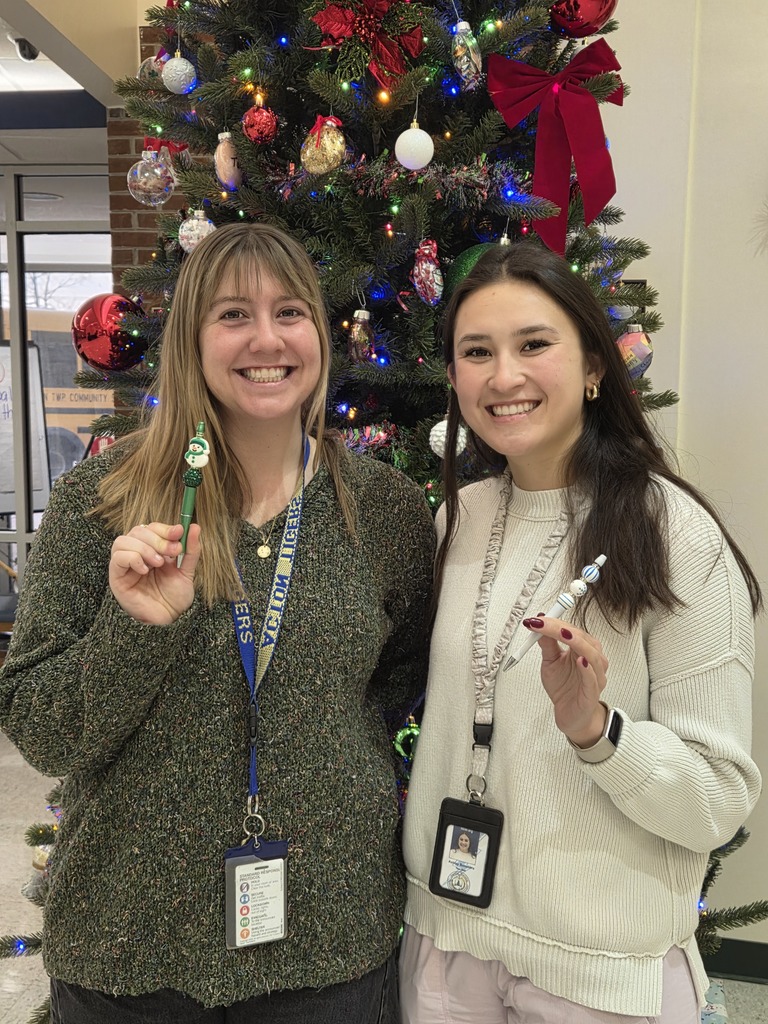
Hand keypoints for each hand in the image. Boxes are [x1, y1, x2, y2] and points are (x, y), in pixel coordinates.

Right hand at [109, 522, 200, 624]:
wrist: (168, 620)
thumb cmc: (175, 597)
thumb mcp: (186, 571)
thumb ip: (190, 550)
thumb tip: (195, 527)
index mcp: (152, 550)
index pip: (152, 528)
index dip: (165, 528)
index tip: (180, 531)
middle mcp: (137, 554)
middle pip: (138, 531)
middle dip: (158, 539)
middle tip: (173, 551)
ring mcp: (125, 565)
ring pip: (123, 540)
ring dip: (144, 548)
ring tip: (159, 563)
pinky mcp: (116, 577)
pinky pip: (117, 557)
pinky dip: (133, 558)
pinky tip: (145, 570)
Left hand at [522, 616, 608, 746]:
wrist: (570, 714)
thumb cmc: (565, 687)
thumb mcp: (551, 661)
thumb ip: (547, 644)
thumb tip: (539, 622)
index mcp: (583, 649)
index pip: (571, 630)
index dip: (554, 623)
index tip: (536, 619)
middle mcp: (593, 660)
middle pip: (582, 639)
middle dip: (561, 629)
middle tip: (542, 623)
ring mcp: (595, 676)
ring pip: (592, 655)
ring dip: (577, 643)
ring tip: (563, 634)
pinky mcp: (592, 693)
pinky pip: (592, 679)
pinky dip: (587, 669)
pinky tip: (581, 660)